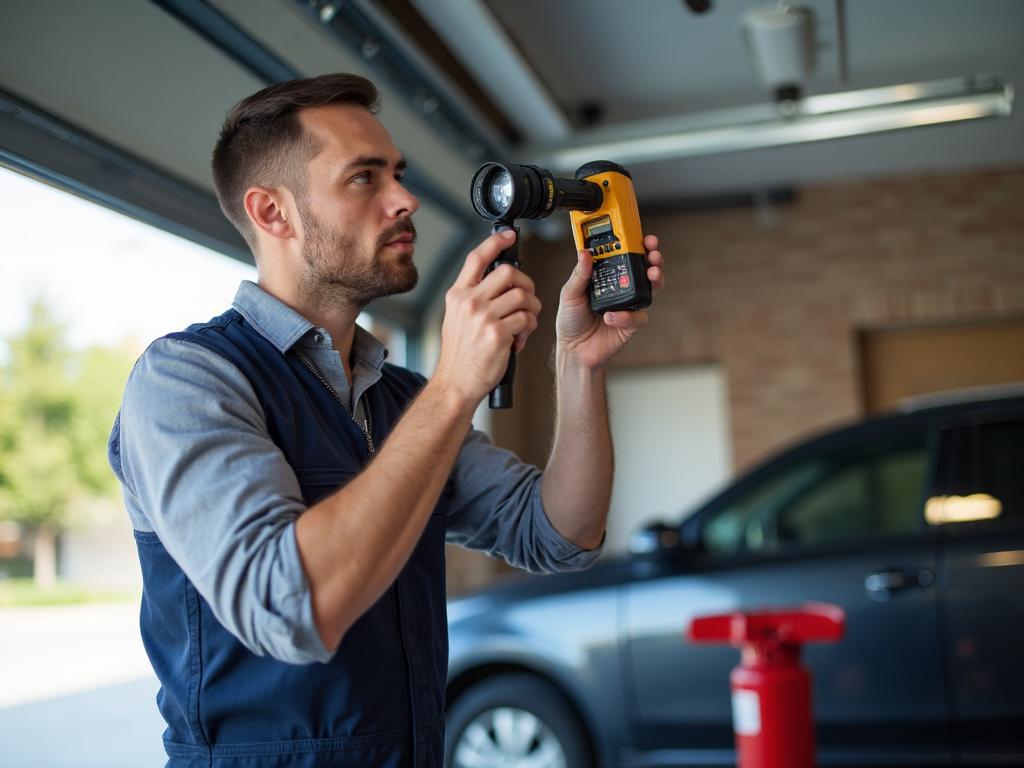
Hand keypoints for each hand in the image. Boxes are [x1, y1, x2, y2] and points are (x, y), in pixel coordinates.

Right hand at [432, 230, 541, 405]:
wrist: (456, 383)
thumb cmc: (460, 354)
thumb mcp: (456, 317)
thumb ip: (473, 296)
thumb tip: (499, 279)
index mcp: (458, 294)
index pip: (477, 258)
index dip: (496, 242)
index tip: (510, 236)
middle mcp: (469, 302)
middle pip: (508, 272)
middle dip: (526, 284)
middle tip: (527, 298)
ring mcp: (483, 317)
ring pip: (523, 296)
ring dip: (532, 308)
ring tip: (524, 323)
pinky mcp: (498, 333)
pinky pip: (526, 318)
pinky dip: (529, 327)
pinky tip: (519, 338)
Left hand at [555, 234, 664, 369]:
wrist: (573, 349)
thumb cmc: (571, 320)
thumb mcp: (570, 294)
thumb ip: (579, 275)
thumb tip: (584, 253)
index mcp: (607, 276)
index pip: (625, 255)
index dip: (635, 245)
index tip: (641, 236)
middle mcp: (621, 288)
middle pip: (644, 268)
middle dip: (653, 257)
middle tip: (653, 252)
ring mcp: (629, 305)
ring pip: (650, 288)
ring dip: (655, 279)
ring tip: (651, 274)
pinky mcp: (631, 324)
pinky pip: (637, 317)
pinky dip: (626, 316)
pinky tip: (610, 317)